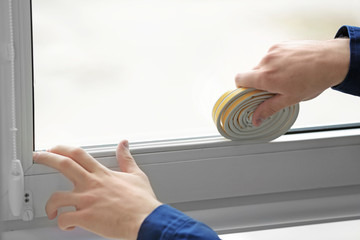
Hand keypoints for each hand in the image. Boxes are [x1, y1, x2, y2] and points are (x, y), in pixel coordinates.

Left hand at [33, 140, 161, 239]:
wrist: (145, 220)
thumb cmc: (142, 201)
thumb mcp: (136, 174)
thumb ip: (126, 159)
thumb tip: (124, 144)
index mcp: (102, 174)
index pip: (79, 154)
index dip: (63, 148)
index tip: (54, 148)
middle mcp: (91, 184)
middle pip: (63, 164)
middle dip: (46, 158)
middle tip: (37, 157)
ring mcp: (87, 201)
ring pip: (57, 197)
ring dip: (49, 204)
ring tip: (50, 209)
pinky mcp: (86, 218)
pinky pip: (64, 220)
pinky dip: (62, 224)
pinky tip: (68, 226)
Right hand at [235, 39, 349, 125]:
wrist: (333, 60)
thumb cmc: (315, 79)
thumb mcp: (290, 99)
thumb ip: (269, 109)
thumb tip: (256, 119)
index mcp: (266, 77)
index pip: (239, 79)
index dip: (241, 87)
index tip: (250, 92)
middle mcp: (266, 61)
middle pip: (252, 73)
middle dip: (259, 81)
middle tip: (275, 88)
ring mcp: (273, 51)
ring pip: (263, 64)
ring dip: (269, 71)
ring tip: (287, 76)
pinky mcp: (281, 44)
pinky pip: (272, 55)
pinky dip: (277, 62)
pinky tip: (291, 67)